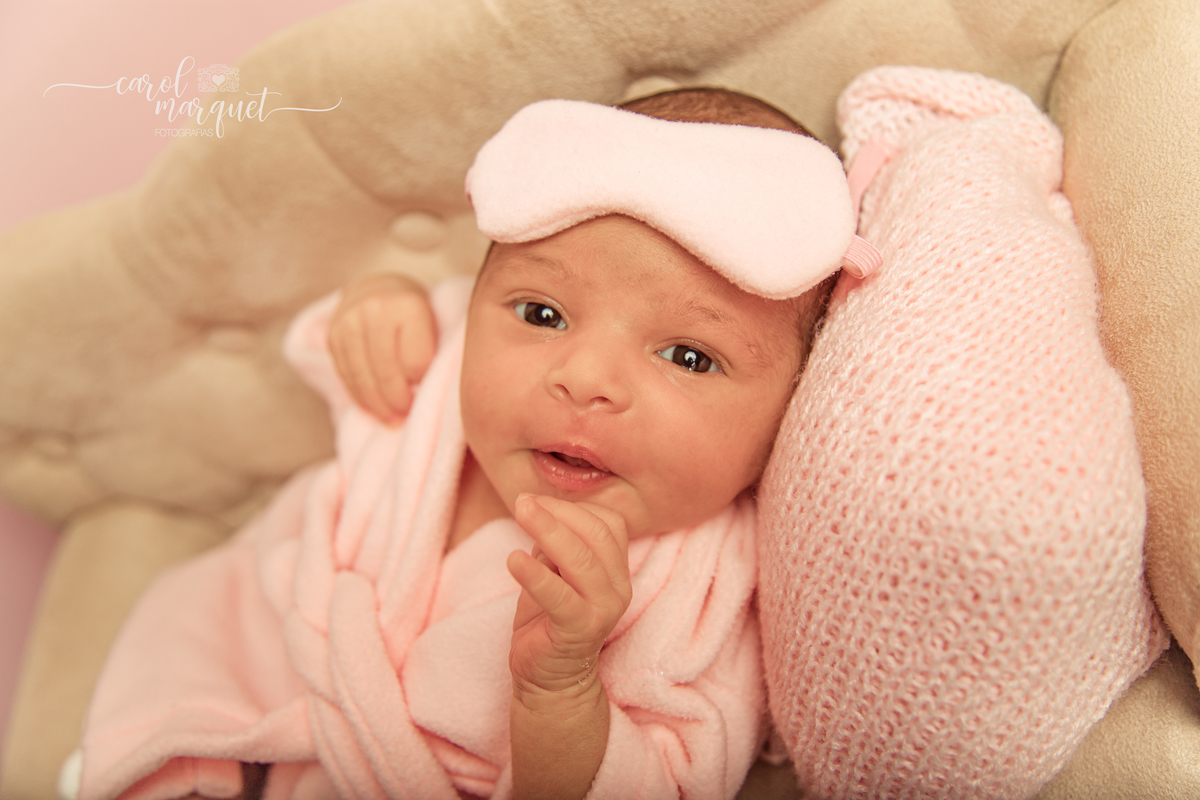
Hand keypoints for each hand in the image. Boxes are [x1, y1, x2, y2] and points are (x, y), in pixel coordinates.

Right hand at [327, 272, 435, 424]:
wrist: (378, 289)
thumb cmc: (415, 317)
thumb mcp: (433, 325)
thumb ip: (431, 355)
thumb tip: (424, 399)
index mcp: (408, 306)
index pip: (415, 361)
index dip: (421, 383)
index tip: (425, 391)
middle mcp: (375, 309)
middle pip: (386, 371)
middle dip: (398, 401)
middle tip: (406, 416)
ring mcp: (349, 321)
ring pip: (362, 376)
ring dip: (377, 405)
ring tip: (391, 420)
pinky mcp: (332, 335)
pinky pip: (345, 375)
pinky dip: (359, 397)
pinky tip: (372, 408)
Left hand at [507, 495, 632, 700]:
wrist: (550, 680)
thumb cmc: (549, 619)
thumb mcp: (555, 571)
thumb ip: (556, 542)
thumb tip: (538, 506)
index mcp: (616, 569)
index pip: (608, 522)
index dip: (573, 506)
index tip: (537, 501)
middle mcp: (618, 588)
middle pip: (597, 534)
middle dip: (559, 512)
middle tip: (523, 502)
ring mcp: (602, 610)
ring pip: (581, 560)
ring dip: (548, 530)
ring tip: (520, 514)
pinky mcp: (578, 631)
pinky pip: (559, 597)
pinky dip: (536, 575)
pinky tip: (514, 560)